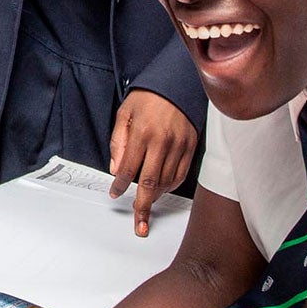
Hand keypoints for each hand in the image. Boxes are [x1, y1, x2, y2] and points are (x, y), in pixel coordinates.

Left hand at [108, 89, 196, 235]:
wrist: (175, 83)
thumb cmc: (147, 97)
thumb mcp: (124, 114)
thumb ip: (118, 143)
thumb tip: (116, 170)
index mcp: (142, 133)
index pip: (129, 168)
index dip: (120, 185)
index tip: (115, 194)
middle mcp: (162, 141)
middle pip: (150, 183)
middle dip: (142, 206)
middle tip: (139, 224)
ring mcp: (179, 145)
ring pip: (166, 181)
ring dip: (155, 197)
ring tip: (146, 205)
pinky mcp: (191, 147)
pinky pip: (181, 174)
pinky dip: (170, 186)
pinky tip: (161, 190)